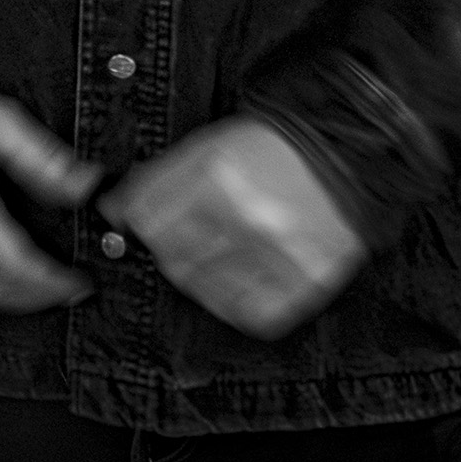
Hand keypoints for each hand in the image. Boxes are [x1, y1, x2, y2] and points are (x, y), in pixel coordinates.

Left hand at [99, 116, 365, 339]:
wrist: (346, 154)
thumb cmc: (273, 150)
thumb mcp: (208, 147)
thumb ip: (158, 180)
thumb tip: (114, 210)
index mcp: (218, 176)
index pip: (147, 219)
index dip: (136, 223)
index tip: (140, 223)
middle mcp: (247, 218)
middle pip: (172, 259)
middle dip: (168, 250)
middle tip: (187, 237)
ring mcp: (280, 254)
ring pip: (208, 290)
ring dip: (201, 277)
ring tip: (219, 253)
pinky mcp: (310, 280)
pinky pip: (254, 314)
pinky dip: (238, 303)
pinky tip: (241, 280)